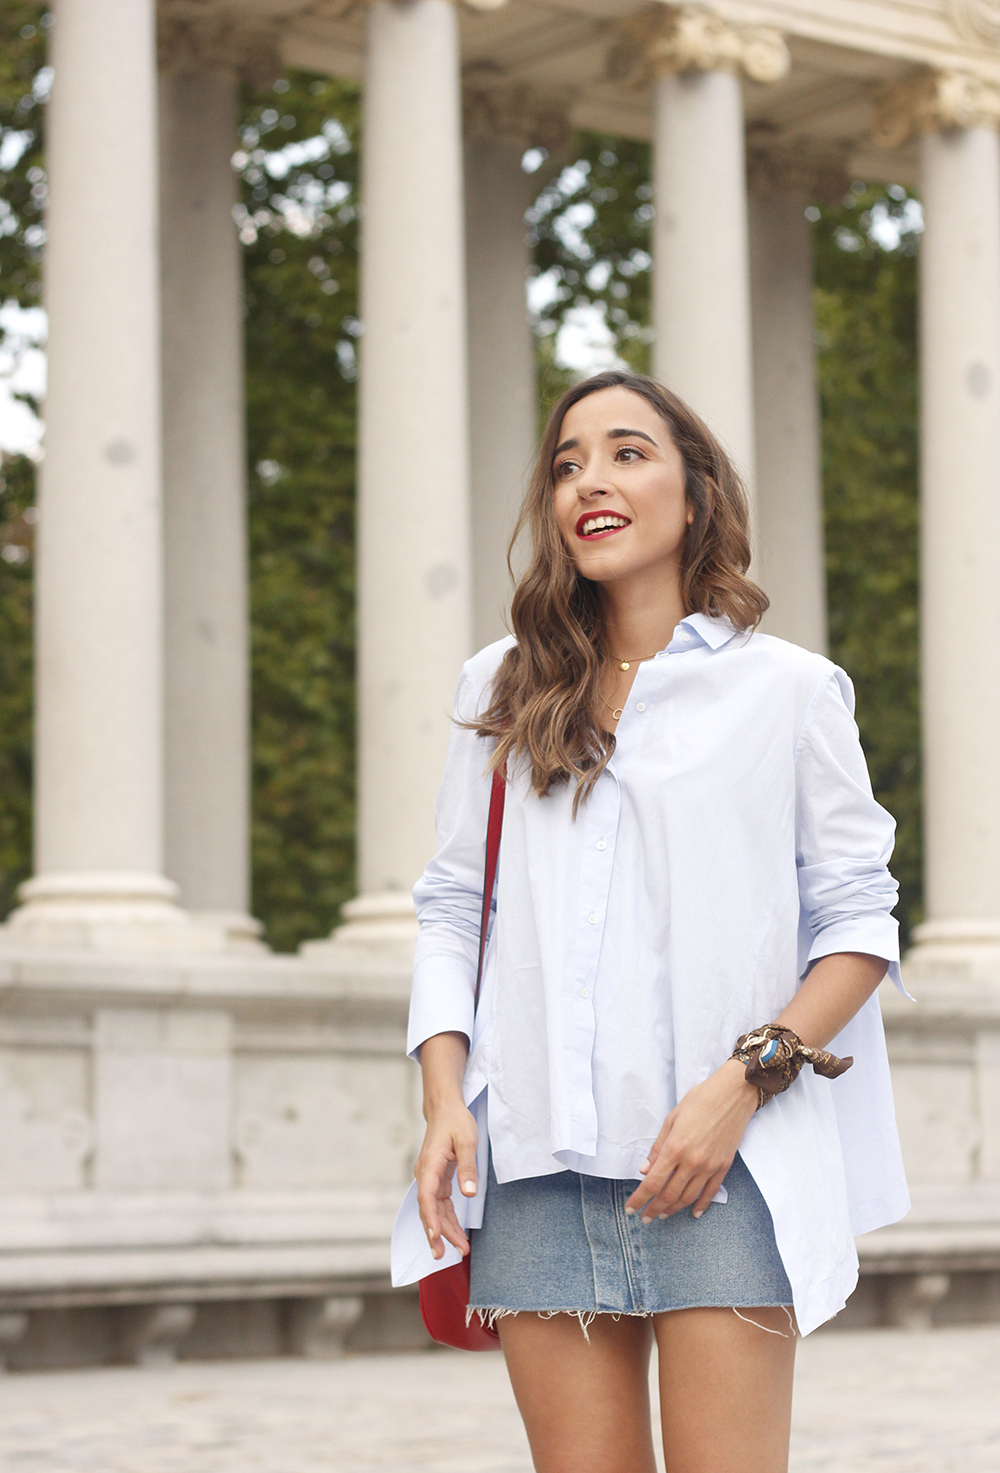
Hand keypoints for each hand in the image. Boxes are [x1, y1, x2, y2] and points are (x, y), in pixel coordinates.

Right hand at [415, 1098, 478, 1259]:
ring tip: (458, 1249)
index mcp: (430, 1165)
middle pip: (428, 1209)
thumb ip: (468, 1168)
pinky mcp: (437, 1179)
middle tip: (443, 1256)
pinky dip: (447, 1218)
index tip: (435, 1236)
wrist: (445, 1108)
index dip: (430, 1218)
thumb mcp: (467, 1140)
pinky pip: (440, 1203)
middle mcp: (426, 1174)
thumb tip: (469, 1193)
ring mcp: (430, 1177)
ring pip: (435, 1209)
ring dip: (444, 1229)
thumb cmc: (455, 1121)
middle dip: (437, 1233)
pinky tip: (455, 1232)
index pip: (427, 1197)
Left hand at [625, 1059, 757, 1223]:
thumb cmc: (700, 1100)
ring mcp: (710, 1166)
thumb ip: (658, 1147)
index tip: (630, 1208)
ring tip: (663, 1214)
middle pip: (669, 1194)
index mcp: (675, 1147)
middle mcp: (692, 1161)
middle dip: (654, 1209)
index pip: (652, 1182)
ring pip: (688, 1197)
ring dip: (674, 1209)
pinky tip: (694, 1213)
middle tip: (644, 1217)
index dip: (639, 1198)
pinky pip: (711, 1192)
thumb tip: (645, 1170)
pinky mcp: (724, 1166)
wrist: (733, 1094)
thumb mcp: (672, 1119)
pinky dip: (701, 1205)